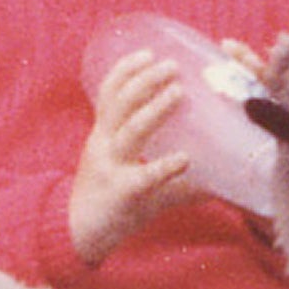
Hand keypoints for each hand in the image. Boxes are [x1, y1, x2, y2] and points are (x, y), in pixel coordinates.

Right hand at [68, 49, 194, 263]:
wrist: (76, 236)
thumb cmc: (110, 201)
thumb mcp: (127, 173)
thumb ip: (164, 169)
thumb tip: (211, 171)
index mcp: (102, 135)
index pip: (109, 95)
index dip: (125, 71)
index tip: (147, 51)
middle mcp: (103, 146)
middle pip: (120, 104)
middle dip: (144, 81)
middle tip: (172, 65)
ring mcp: (111, 168)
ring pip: (131, 132)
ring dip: (155, 110)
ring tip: (178, 93)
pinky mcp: (122, 194)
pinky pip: (145, 177)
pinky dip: (165, 166)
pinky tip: (184, 159)